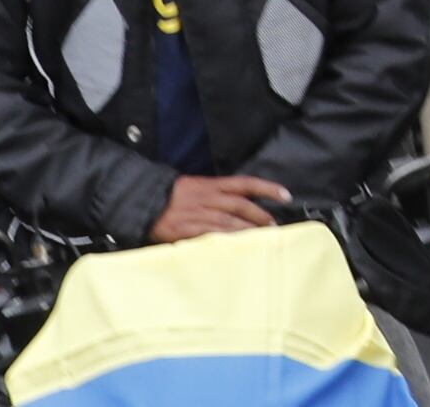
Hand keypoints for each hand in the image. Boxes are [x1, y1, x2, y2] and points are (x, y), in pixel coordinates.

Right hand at [149, 174, 289, 241]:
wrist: (144, 202)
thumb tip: (241, 206)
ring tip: (263, 238)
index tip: (286, 195)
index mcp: (211, 185)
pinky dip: (226, 240)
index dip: (267, 188)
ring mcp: (198, 214)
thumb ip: (217, 195)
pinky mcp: (187, 229)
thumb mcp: (197, 187)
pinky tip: (238, 247)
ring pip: (229, 222)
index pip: (245, 183)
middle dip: (260, 216)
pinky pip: (210, 235)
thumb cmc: (173, 197)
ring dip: (248, 231)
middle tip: (276, 226)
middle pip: (240, 205)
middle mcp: (208, 197)